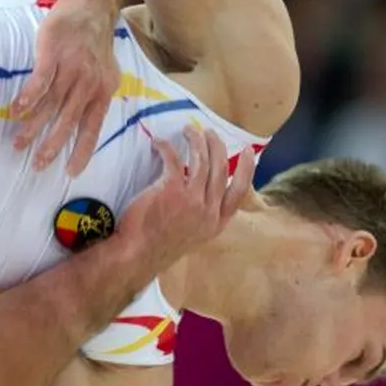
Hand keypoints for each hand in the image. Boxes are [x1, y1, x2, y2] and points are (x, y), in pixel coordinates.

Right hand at [14, 0, 121, 175]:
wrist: (90, 7)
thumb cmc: (95, 42)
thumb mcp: (106, 72)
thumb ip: (96, 96)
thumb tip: (89, 121)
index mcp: (101, 91)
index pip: (92, 127)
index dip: (82, 150)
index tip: (71, 171)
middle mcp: (87, 84)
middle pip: (68, 120)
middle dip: (52, 145)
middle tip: (38, 164)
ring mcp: (70, 68)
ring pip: (51, 104)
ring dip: (34, 126)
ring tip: (19, 143)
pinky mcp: (53, 53)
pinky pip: (41, 80)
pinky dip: (29, 96)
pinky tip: (17, 110)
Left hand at [116, 127, 255, 274]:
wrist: (137, 255)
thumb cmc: (160, 245)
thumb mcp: (193, 234)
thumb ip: (203, 214)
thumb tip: (205, 189)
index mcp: (216, 222)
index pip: (239, 192)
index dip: (247, 169)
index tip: (247, 150)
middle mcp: (208, 210)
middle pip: (220, 169)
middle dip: (216, 145)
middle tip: (207, 132)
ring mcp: (191, 200)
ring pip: (201, 160)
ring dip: (196, 140)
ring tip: (189, 130)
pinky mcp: (171, 190)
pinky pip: (173, 160)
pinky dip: (167, 147)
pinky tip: (159, 142)